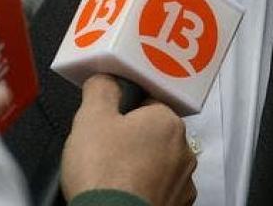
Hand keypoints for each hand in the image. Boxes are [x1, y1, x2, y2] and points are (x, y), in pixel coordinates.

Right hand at [61, 74, 196, 205]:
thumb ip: (100, 90)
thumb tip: (104, 80)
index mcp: (166, 121)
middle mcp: (182, 149)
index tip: (108, 125)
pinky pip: (161, 189)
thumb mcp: (90, 118)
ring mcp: (182, 180)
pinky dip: (145, 190)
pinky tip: (124, 192)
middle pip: (153, 134)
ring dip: (140, 167)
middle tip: (106, 152)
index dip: (122, 113)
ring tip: (113, 176)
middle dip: (131, 140)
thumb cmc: (105, 176)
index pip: (146, 104)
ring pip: (159, 163)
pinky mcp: (177, 204)